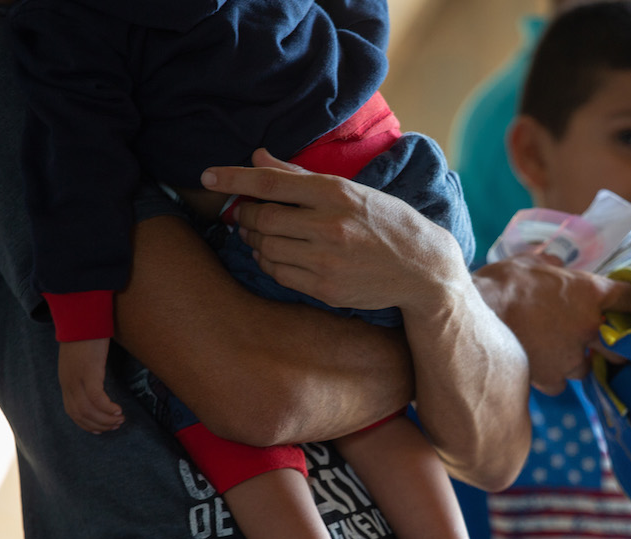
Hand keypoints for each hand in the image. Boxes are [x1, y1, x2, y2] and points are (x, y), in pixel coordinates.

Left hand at [58, 339, 123, 432]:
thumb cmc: (85, 334)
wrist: (83, 316)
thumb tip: (95, 380)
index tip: (101, 429)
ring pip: (88, 409)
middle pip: (80, 414)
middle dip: (99, 424)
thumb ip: (84, 371)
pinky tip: (118, 410)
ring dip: (105, 419)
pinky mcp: (89, 372)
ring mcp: (77, 378)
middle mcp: (68, 382)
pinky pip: (97, 398)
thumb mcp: (80, 357)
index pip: (72, 411)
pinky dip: (107, 408)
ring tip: (120, 419)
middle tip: (116, 425)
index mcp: (66, 380)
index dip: (86, 424)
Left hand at [201, 149, 468, 315]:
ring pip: (265, 247)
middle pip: (261, 217)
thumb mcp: (351, 190)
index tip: (207, 176)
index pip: (270, 183)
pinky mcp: (326, 288)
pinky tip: (274, 253)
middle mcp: (329, 226)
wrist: (423, 269)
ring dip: (254, 238)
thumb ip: (301, 176)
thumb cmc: (387, 222)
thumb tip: (258, 157)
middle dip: (244, 213)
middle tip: (243, 211)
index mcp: (336, 193)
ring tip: (259, 232)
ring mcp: (327, 260)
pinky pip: (279, 273)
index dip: (232, 178)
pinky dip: (268, 261)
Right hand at [474, 253, 630, 393]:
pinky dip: (553, 377)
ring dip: (578, 362)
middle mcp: (591, 328)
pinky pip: (561, 383)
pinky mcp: (552, 379)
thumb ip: (552, 266)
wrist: (477, 315)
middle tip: (598, 339)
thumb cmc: (505, 282)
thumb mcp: (531, 262)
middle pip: (624, 345)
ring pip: (588, 368)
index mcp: (592, 294)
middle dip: (614, 344)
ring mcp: (573, 357)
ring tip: (557, 352)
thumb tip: (557, 265)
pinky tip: (538, 365)